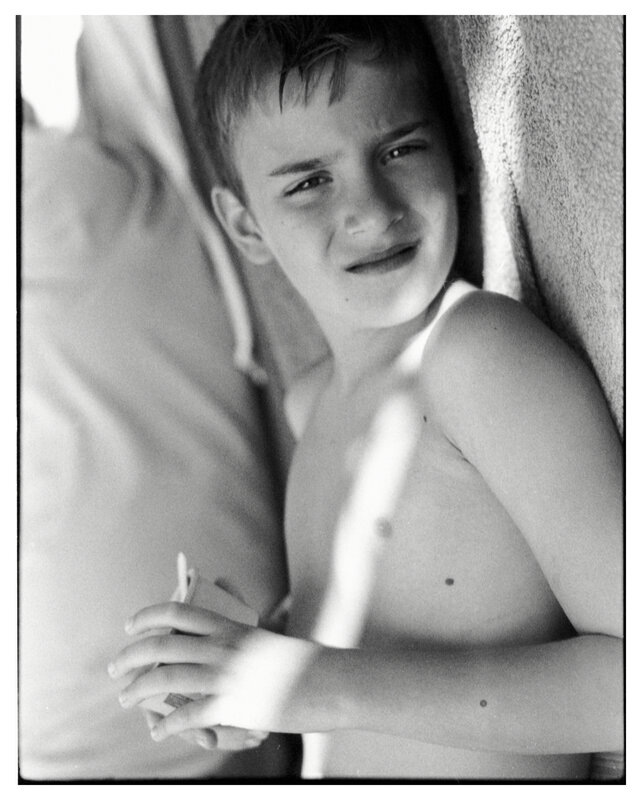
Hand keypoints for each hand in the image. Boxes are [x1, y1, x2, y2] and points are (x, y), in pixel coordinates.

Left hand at [108, 602, 318, 742]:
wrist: (329, 682)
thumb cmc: (299, 660)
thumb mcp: (264, 634)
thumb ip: (240, 618)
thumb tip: (225, 587)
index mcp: (229, 627)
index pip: (177, 612)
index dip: (147, 617)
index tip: (130, 626)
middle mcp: (221, 647)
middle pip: (160, 645)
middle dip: (130, 657)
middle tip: (116, 668)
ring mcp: (225, 677)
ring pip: (165, 679)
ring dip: (137, 691)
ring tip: (126, 699)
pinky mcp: (232, 707)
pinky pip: (187, 717)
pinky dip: (167, 726)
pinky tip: (159, 730)